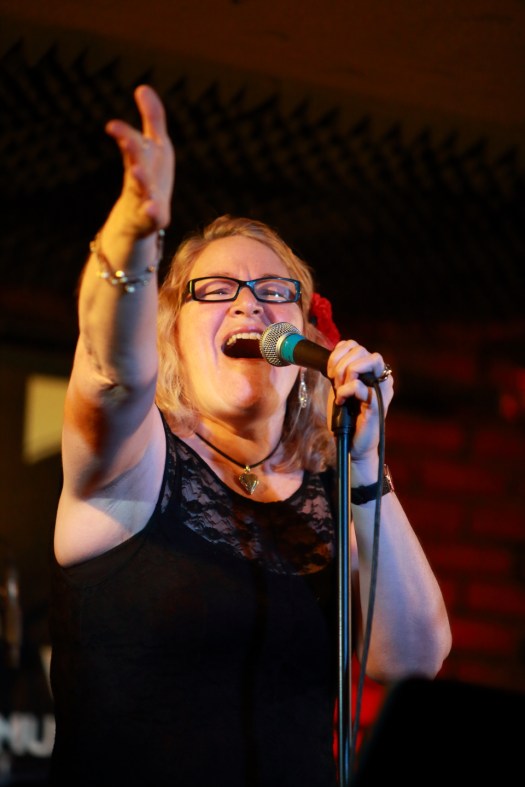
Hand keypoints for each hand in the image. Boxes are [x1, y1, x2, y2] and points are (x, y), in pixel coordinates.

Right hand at [105, 85, 174, 238]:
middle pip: (135, 161)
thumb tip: (142, 87)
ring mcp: (144, 199)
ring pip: (140, 189)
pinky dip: (152, 213)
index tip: (112, 125)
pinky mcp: (154, 219)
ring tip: (137, 170)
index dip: (125, 134)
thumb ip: (152, 119)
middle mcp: (139, 178)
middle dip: (132, 149)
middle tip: (125, 137)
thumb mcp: (155, 147)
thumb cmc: (150, 179)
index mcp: (141, 159)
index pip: (132, 143)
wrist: (137, 221)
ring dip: (139, 180)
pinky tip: (153, 209)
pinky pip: (153, 217)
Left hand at [327, 340, 393, 460]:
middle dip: (341, 363)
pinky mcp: (377, 404)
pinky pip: (359, 386)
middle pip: (361, 350)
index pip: (354, 345)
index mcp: (372, 371)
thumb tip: (333, 355)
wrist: (351, 444)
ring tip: (339, 389)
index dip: (338, 353)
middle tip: (335, 381)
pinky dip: (345, 391)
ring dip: (346, 373)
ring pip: (368, 360)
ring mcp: (382, 390)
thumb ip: (341, 371)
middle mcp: (381, 377)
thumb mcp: (340, 388)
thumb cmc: (347, 417)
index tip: (330, 371)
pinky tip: (341, 401)